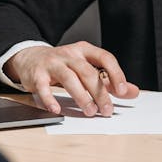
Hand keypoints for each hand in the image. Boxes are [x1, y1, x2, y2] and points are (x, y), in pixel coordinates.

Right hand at [5, 41, 139, 115]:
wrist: (30, 57)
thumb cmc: (63, 65)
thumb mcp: (86, 68)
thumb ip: (109, 80)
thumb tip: (132, 91)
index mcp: (84, 50)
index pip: (104, 58)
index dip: (115, 74)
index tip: (121, 91)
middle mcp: (69, 54)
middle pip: (88, 72)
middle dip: (99, 93)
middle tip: (106, 110)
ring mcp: (52, 63)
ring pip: (69, 79)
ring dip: (81, 97)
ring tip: (90, 111)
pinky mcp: (37, 74)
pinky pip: (44, 87)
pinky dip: (50, 99)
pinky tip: (57, 109)